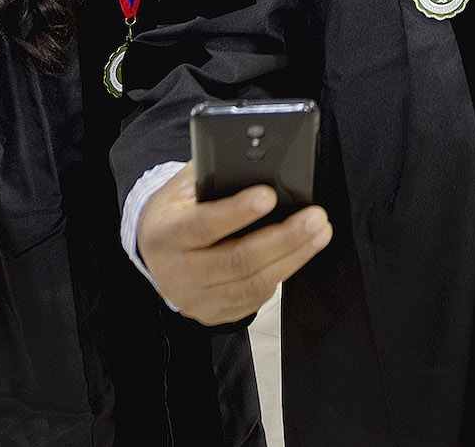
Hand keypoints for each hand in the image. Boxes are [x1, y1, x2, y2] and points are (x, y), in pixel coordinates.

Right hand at [138, 171, 330, 326]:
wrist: (155, 255)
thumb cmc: (177, 213)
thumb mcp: (182, 189)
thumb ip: (212, 176)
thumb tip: (258, 162)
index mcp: (166, 235)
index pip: (203, 226)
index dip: (237, 212)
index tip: (269, 195)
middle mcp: (178, 272)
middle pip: (237, 261)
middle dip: (283, 238)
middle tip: (315, 218)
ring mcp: (196, 298)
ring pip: (252, 283)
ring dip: (293, 257)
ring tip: (319, 233)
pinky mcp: (214, 313)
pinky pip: (255, 298)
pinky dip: (283, 273)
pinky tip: (300, 253)